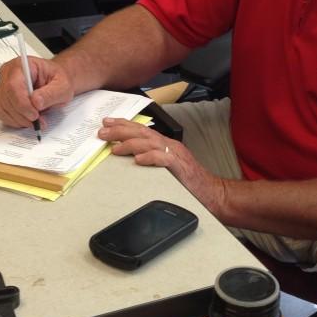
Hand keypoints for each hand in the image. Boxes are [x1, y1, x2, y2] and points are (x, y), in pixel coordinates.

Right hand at [0, 55, 73, 129]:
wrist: (55, 80)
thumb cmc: (57, 79)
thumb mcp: (62, 86)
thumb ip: (50, 94)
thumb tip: (36, 102)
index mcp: (23, 65)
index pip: (14, 84)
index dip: (22, 103)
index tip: (35, 115)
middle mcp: (8, 73)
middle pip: (6, 98)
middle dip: (22, 114)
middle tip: (38, 121)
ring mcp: (2, 85)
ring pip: (2, 108)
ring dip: (18, 119)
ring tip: (35, 121)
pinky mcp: (1, 97)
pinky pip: (0, 113)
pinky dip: (13, 120)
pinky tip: (26, 120)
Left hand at [98, 117, 227, 216]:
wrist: (212, 193)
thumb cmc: (190, 182)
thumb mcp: (167, 166)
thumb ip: (152, 157)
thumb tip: (130, 155)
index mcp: (165, 144)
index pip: (142, 130)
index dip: (124, 125)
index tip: (107, 123)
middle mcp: (170, 145)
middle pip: (143, 132)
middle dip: (121, 130)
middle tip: (103, 132)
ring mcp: (176, 155)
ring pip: (150, 143)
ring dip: (130, 143)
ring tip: (115, 147)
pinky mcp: (180, 167)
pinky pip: (163, 159)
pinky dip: (150, 157)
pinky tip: (138, 159)